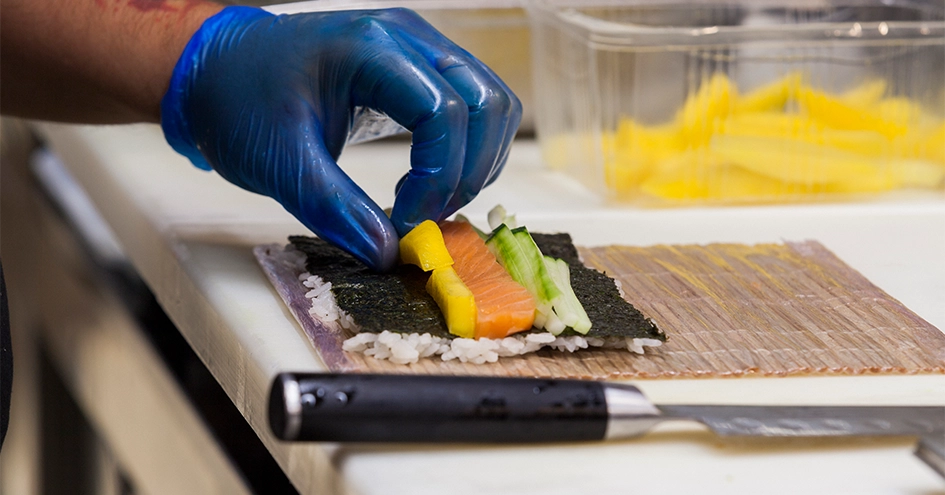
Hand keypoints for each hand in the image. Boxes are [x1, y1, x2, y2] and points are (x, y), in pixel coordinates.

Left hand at [161, 7, 520, 270]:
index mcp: (368, 49)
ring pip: (492, 101)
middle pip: (485, 102)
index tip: (407, 221)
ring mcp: (418, 47)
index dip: (438, 176)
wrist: (217, 71)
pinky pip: (474, 102)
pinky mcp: (420, 66)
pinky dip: (471, 147)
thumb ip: (337, 209)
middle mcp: (405, 37)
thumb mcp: (281, 163)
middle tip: (428, 217)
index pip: (442, 110)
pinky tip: (436, 179)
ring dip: (479, 159)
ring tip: (435, 201)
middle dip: (468, 171)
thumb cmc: (238, 103)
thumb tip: (387, 254)